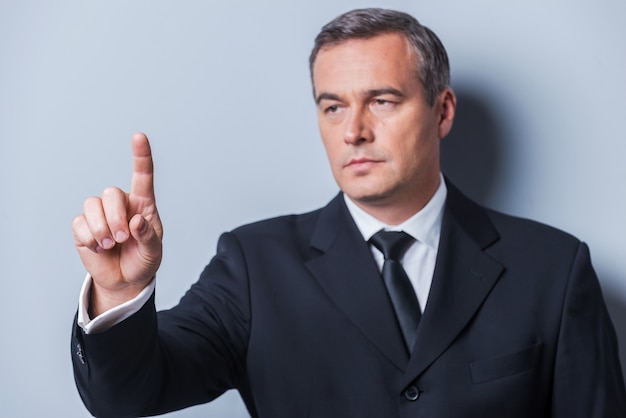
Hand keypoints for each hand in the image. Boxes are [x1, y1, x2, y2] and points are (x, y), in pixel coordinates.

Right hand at [72, 133, 162, 315]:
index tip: (139, 136)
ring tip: (111, 245)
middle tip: (123, 239)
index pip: (143, 176)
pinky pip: (79, 223)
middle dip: (115, 218)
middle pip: (111, 193)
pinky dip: (90, 239)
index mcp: (143, 205)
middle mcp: (120, 204)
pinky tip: (99, 248)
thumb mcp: (154, 252)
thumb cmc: (143, 260)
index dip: (140, 156)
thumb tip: (136, 221)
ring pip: (92, 205)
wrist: (125, 280)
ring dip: (102, 229)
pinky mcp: (83, 226)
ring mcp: (100, 214)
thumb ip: (148, 236)